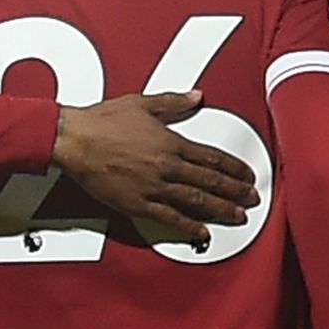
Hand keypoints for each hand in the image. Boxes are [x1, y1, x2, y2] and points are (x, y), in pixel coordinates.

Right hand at [51, 92, 261, 244]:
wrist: (74, 140)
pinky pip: (169, 217)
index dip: (234, 168)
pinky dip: (188, 226)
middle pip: (210, 181)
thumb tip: (197, 96)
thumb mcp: (142, 103)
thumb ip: (173, 102)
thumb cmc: (103, 120)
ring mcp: (153, 186)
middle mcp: (167, 165)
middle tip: (253, 200)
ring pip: (196, 200)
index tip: (248, 176)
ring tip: (239, 216)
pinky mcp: (137, 203)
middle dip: (235, 191)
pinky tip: (203, 233)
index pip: (212, 157)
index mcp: (171, 141)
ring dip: (221, 209)